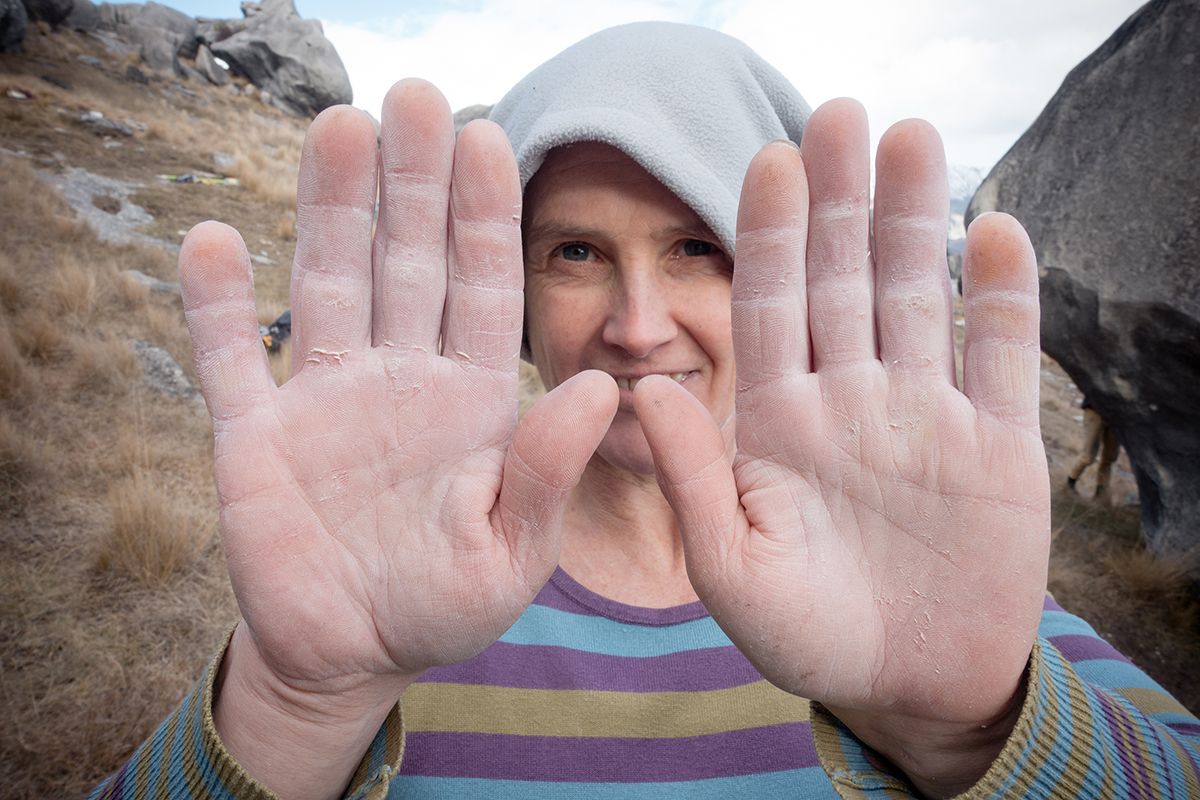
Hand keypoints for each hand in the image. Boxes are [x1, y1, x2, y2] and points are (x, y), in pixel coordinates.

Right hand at [180, 80, 615, 797]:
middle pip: (406, 262)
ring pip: (327, 284)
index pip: (484, 288)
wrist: (350, 656)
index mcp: (472, 399)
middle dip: (411, 183)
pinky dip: (217, 306)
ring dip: (328, 209)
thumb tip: (602, 386)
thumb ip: (548, 471)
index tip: (486, 136)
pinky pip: (230, 360)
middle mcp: (400, 378)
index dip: (483, 214)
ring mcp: (324, 399)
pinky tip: (213, 241)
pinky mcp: (255, 437)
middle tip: (413, 96)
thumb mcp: (513, 552)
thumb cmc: (445, 606)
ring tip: (337, 127)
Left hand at [635, 99, 1048, 795]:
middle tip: (838, 112)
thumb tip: (645, 389)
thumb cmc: (805, 637)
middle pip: (844, 282)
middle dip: (841, 202)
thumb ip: (696, 477)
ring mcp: (926, 416)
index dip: (769, 237)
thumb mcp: (732, 570)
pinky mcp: (999, 446)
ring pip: (919, 298)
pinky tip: (996, 230)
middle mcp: (849, 402)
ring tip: (913, 139)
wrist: (907, 687)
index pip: (770, 309)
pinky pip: (1003, 358)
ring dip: (917, 222)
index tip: (764, 159)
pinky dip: (1004, 299)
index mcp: (778, 424)